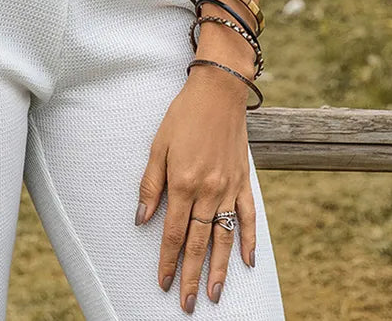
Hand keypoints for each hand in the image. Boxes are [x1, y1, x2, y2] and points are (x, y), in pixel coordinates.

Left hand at [136, 65, 255, 311]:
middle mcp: (208, 191)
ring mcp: (229, 188)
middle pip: (197, 243)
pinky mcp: (244, 181)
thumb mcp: (158, 145)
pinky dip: (248, 240)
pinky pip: (248, 217)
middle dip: (190, 276)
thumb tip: (142, 218)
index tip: (162, 283)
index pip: (172, 233)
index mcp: (183, 182)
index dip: (166, 260)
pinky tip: (247, 261)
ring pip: (224, 238)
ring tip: (215, 295)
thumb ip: (151, 184)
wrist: (219, 91)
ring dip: (219, 270)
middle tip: (187, 304)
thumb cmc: (183, 115)